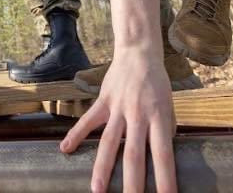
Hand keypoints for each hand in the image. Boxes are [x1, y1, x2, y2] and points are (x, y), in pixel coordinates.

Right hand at [60, 0, 176, 192]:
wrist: (140, 53)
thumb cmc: (158, 84)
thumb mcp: (168, 107)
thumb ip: (164, 131)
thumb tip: (162, 158)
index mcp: (158, 117)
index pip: (163, 153)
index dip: (165, 178)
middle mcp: (138, 114)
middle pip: (134, 153)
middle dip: (132, 181)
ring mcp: (118, 108)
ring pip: (109, 142)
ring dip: (102, 167)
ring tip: (96, 190)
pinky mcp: (103, 101)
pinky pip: (88, 120)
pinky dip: (75, 134)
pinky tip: (64, 150)